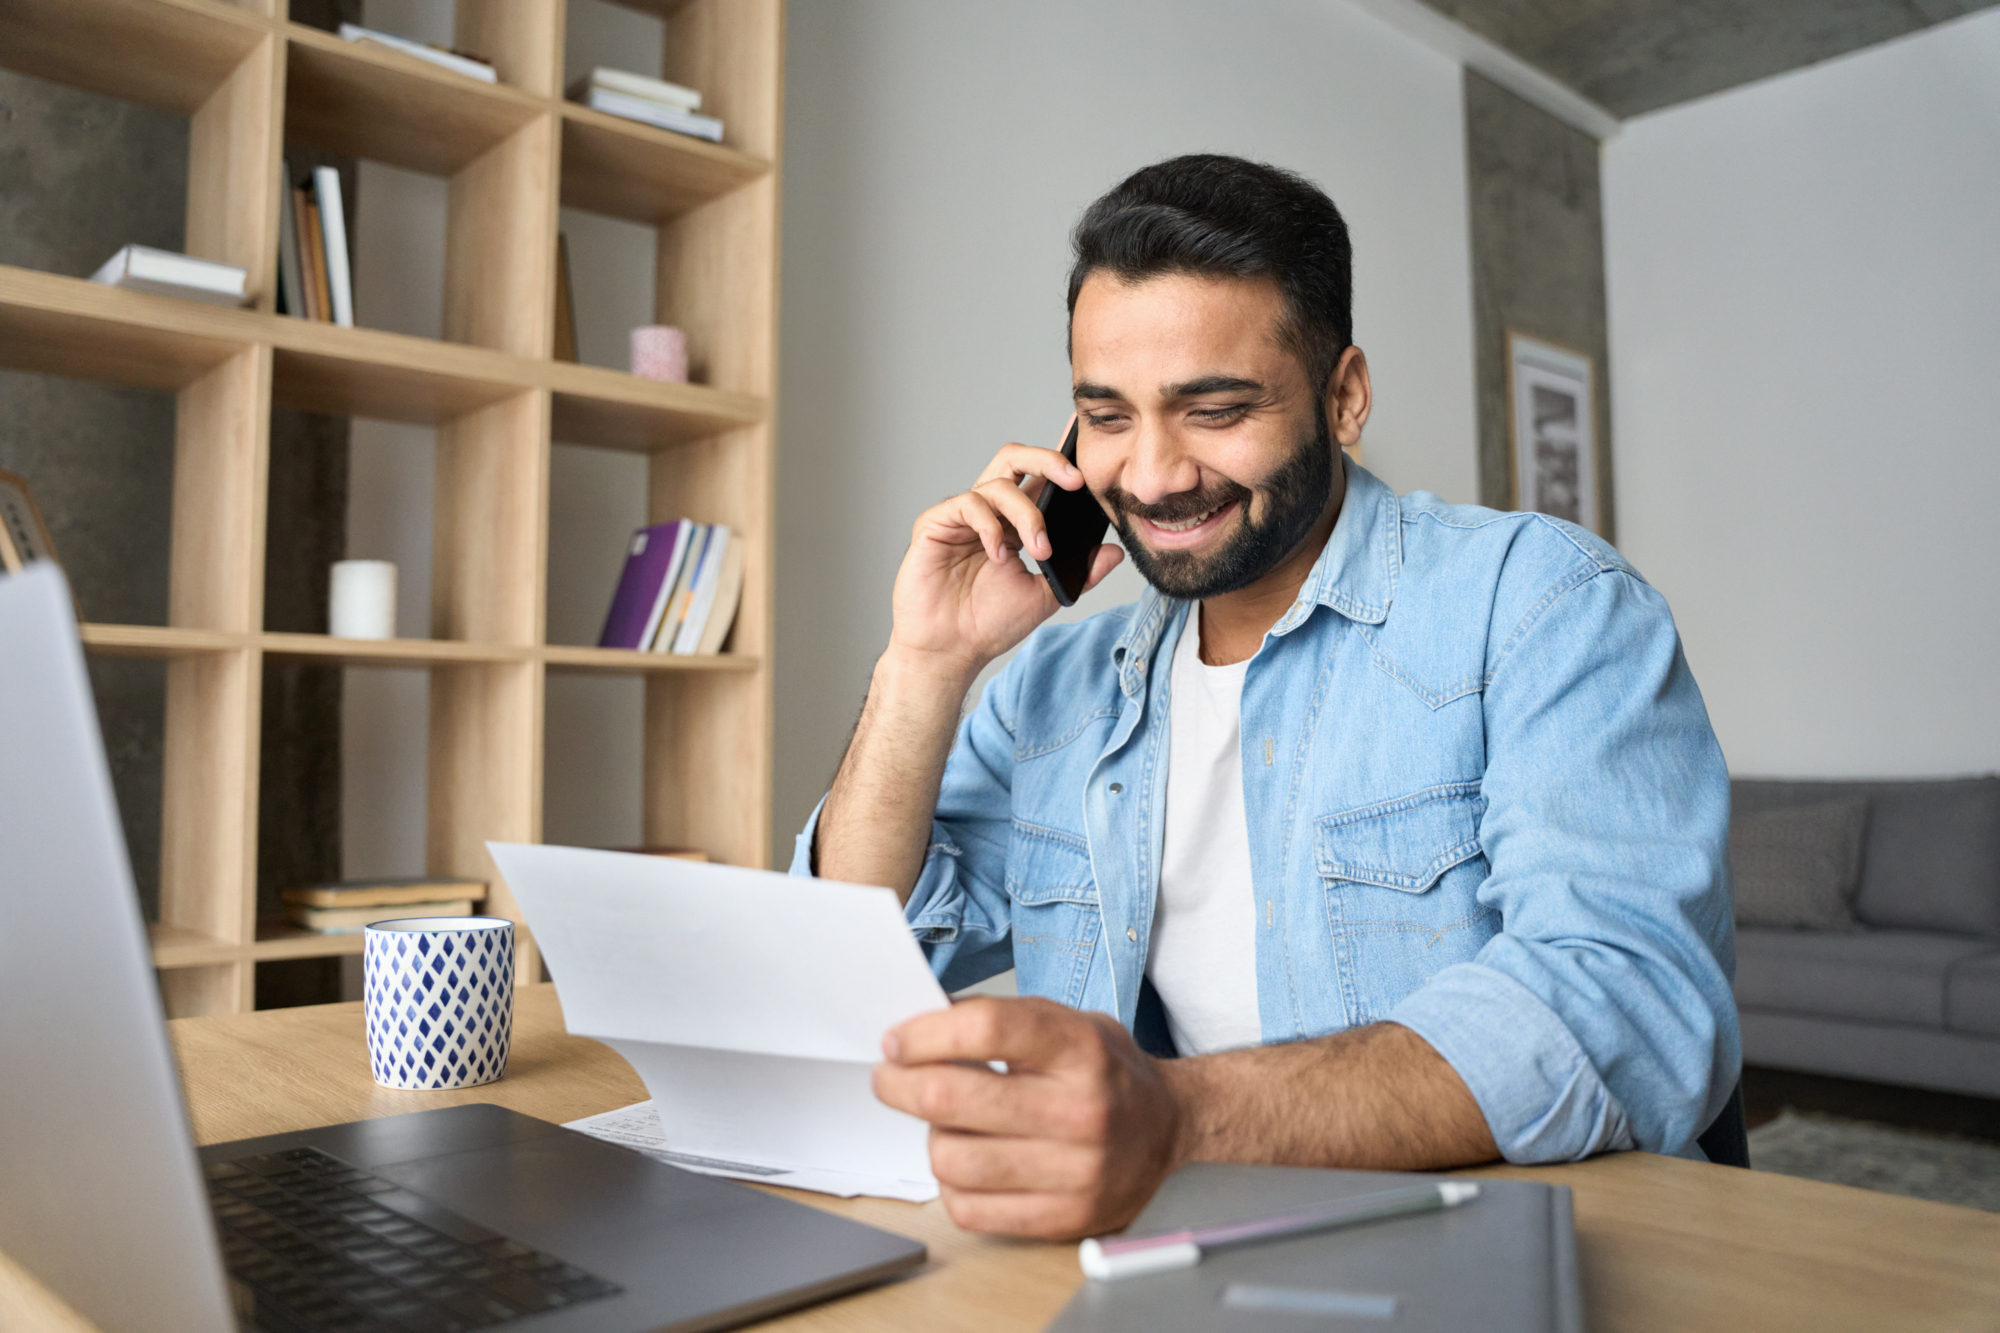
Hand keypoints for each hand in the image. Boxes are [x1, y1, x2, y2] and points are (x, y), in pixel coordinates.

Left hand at [872, 997, 1180, 1238]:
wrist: (1171, 1133)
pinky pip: (968, 1208)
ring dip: (932, 1135)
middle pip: (951, 1097)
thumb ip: (1002, 1018)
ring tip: (946, 1122)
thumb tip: (919, 1029)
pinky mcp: (1062, 1218)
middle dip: (900, 1084)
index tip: (897, 1041)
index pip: (986, 1029)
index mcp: (1080, 1049)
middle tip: (890, 1077)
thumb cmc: (1107, 1073)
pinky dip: (951, 1183)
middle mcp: (1080, 1111)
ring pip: (950, 1157)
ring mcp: (1073, 1171)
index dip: (925, 1034)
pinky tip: (967, 1159)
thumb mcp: (1070, 1023)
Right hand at [886, 438, 1122, 679]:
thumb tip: (1115, 552)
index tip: (1086, 450)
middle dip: (1048, 460)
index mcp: (1012, 524)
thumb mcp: (1045, 597)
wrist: (949, 652)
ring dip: (1027, 513)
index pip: (1037, 480)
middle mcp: (987, 513)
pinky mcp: (935, 524)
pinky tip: (999, 554)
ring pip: (998, 482)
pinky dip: (990, 526)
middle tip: (1075, 479)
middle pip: (1014, 460)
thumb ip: (1079, 573)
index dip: (1059, 460)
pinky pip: (968, 504)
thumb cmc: (986, 625)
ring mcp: (960, 517)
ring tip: (1040, 549)